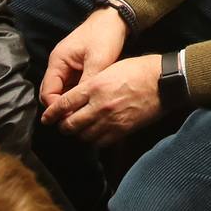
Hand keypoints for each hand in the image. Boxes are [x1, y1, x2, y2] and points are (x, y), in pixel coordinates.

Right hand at [38, 7, 130, 112]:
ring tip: (83, 114)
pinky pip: (73, 88)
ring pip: (63, 93)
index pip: (47, 93)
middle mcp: (58, 66)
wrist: (115, 19)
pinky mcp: (77, 69)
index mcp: (57, 61)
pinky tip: (89, 103)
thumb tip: (81, 106)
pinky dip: (78, 96)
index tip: (71, 118)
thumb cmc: (105, 35)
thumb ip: (87, 82)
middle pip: (52, 94)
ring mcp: (67, 68)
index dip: (57, 108)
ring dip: (71, 102)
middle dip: (62, 108)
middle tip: (77, 120)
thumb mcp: (98, 60)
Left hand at [45, 53, 162, 145]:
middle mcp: (99, 105)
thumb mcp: (110, 69)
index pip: (65, 104)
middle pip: (70, 124)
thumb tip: (77, 96)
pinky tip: (94, 134)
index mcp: (95, 86)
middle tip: (61, 125)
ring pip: (83, 136)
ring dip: (78, 134)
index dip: (52, 113)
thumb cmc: (138, 70)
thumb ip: (92, 83)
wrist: (163, 82)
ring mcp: (111, 120)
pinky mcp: (122, 130)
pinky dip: (93, 140)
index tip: (46, 118)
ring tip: (78, 129)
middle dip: (63, 126)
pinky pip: (100, 142)